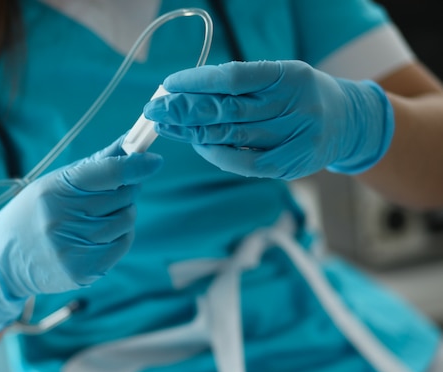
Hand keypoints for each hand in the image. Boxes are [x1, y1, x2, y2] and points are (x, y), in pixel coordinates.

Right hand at [0, 139, 163, 331]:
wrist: (4, 259)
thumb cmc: (35, 212)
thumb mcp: (56, 182)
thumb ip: (97, 164)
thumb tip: (131, 141)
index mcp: (56, 190)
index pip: (108, 173)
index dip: (136, 166)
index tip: (154, 161)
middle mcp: (63, 219)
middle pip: (123, 196)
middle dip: (126, 190)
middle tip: (112, 191)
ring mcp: (73, 248)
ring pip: (126, 221)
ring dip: (123, 215)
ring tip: (99, 216)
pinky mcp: (83, 270)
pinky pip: (123, 245)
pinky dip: (120, 236)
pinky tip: (99, 236)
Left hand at [143, 60, 393, 179]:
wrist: (348, 123)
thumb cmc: (302, 96)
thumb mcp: (280, 77)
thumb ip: (242, 85)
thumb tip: (188, 92)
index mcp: (290, 75)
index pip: (235, 77)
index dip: (198, 81)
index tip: (170, 84)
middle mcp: (295, 105)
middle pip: (228, 109)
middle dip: (185, 110)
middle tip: (154, 109)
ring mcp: (295, 138)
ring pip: (232, 136)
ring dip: (192, 132)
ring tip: (165, 126)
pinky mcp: (290, 165)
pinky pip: (244, 163)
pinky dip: (217, 154)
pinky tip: (197, 144)